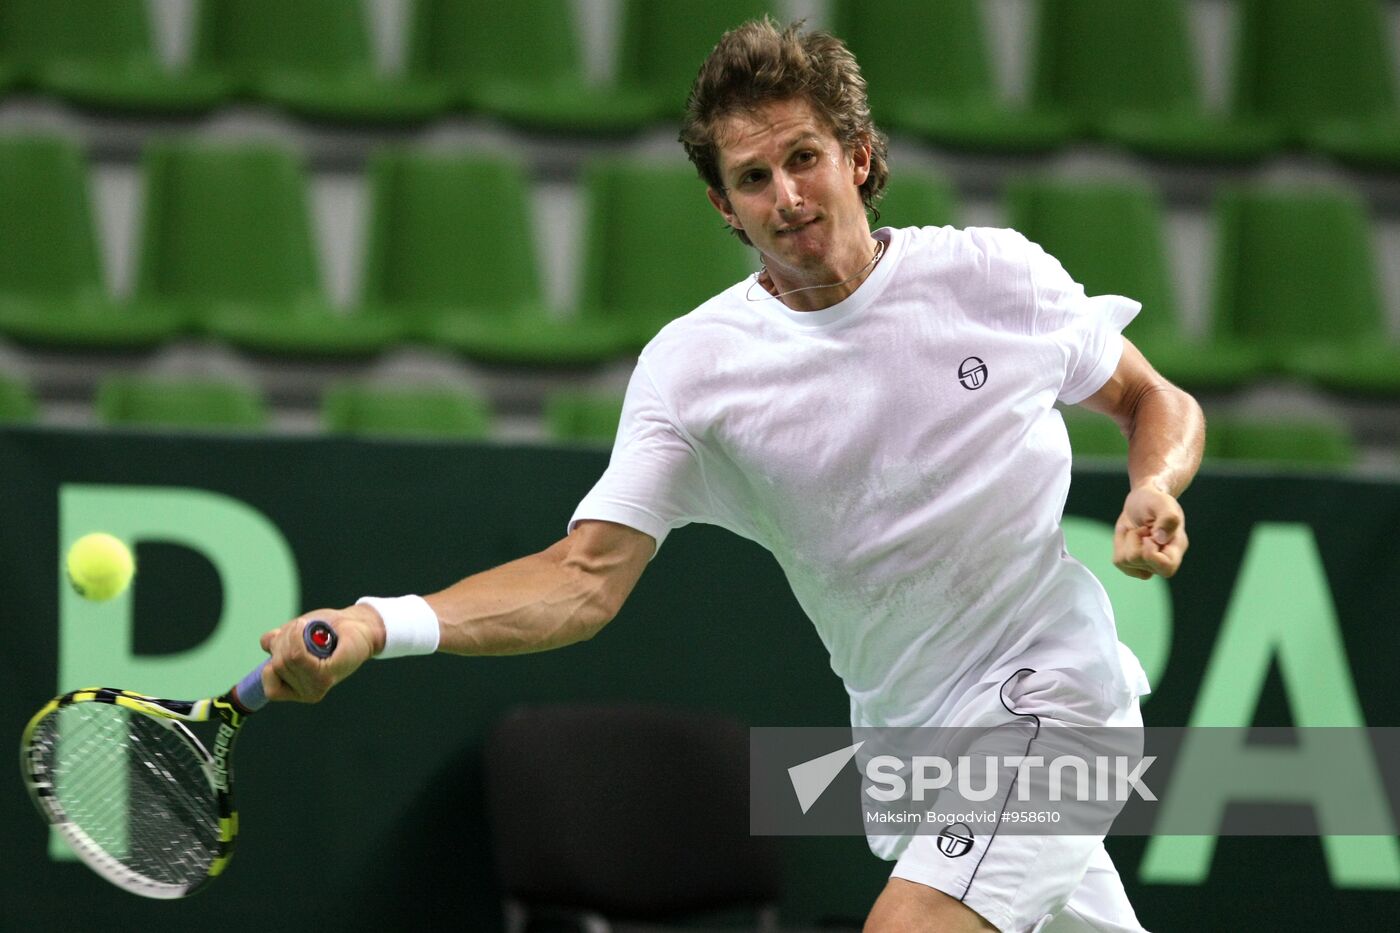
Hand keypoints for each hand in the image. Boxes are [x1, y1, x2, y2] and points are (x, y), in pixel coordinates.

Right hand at [257, 603, 385, 702]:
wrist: (357, 624)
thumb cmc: (327, 630)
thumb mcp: (295, 636)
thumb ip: (279, 643)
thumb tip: (267, 643)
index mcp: (297, 690)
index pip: (267, 686)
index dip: (271, 664)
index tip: (285, 646)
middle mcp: (306, 693)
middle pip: (275, 666)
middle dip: (283, 641)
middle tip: (302, 629)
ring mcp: (316, 686)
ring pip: (285, 659)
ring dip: (291, 635)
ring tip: (308, 628)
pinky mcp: (326, 675)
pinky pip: (297, 656)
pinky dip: (298, 637)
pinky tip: (308, 628)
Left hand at [1113, 483, 1187, 579]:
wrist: (1143, 500)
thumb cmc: (1156, 502)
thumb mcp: (1164, 503)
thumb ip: (1168, 519)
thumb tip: (1159, 539)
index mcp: (1176, 549)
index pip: (1166, 568)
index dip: (1151, 554)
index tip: (1148, 536)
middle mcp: (1162, 561)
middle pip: (1138, 560)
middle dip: (1135, 539)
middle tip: (1144, 527)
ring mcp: (1147, 565)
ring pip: (1126, 561)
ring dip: (1127, 539)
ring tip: (1138, 530)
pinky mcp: (1131, 564)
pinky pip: (1118, 561)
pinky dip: (1120, 543)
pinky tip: (1129, 534)